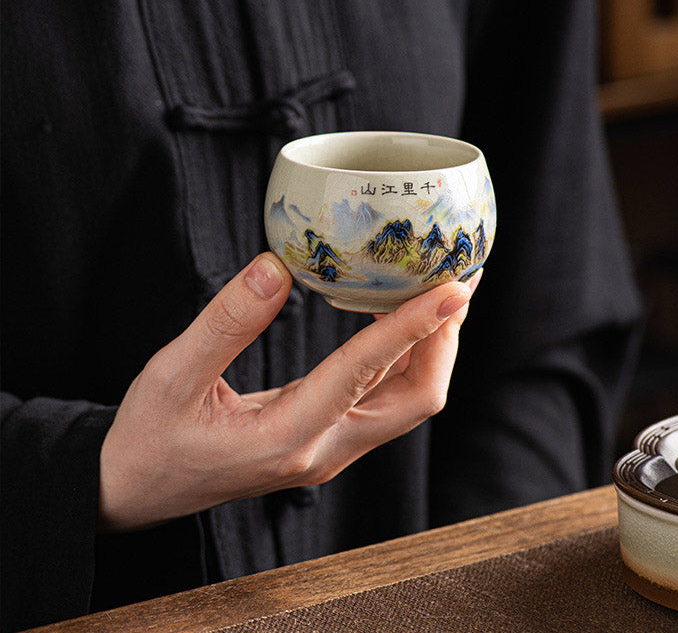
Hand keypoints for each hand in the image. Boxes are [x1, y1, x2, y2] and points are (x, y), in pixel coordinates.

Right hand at [98, 253, 477, 531]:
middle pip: (416, 400)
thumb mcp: (171, 375)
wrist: (137, 490)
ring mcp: (329, 450)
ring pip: (407, 402)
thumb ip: (226, 322)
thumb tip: (276, 266)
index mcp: (286, 437)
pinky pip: (383, 399)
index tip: (452, 286)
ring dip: (432, 347)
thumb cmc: (150, 437)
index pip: (366, 373)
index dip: (414, 325)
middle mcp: (323, 451)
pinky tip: (402, 319)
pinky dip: (404, 356)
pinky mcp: (326, 440)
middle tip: (461, 280)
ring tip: (445, 292)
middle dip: (445, 340)